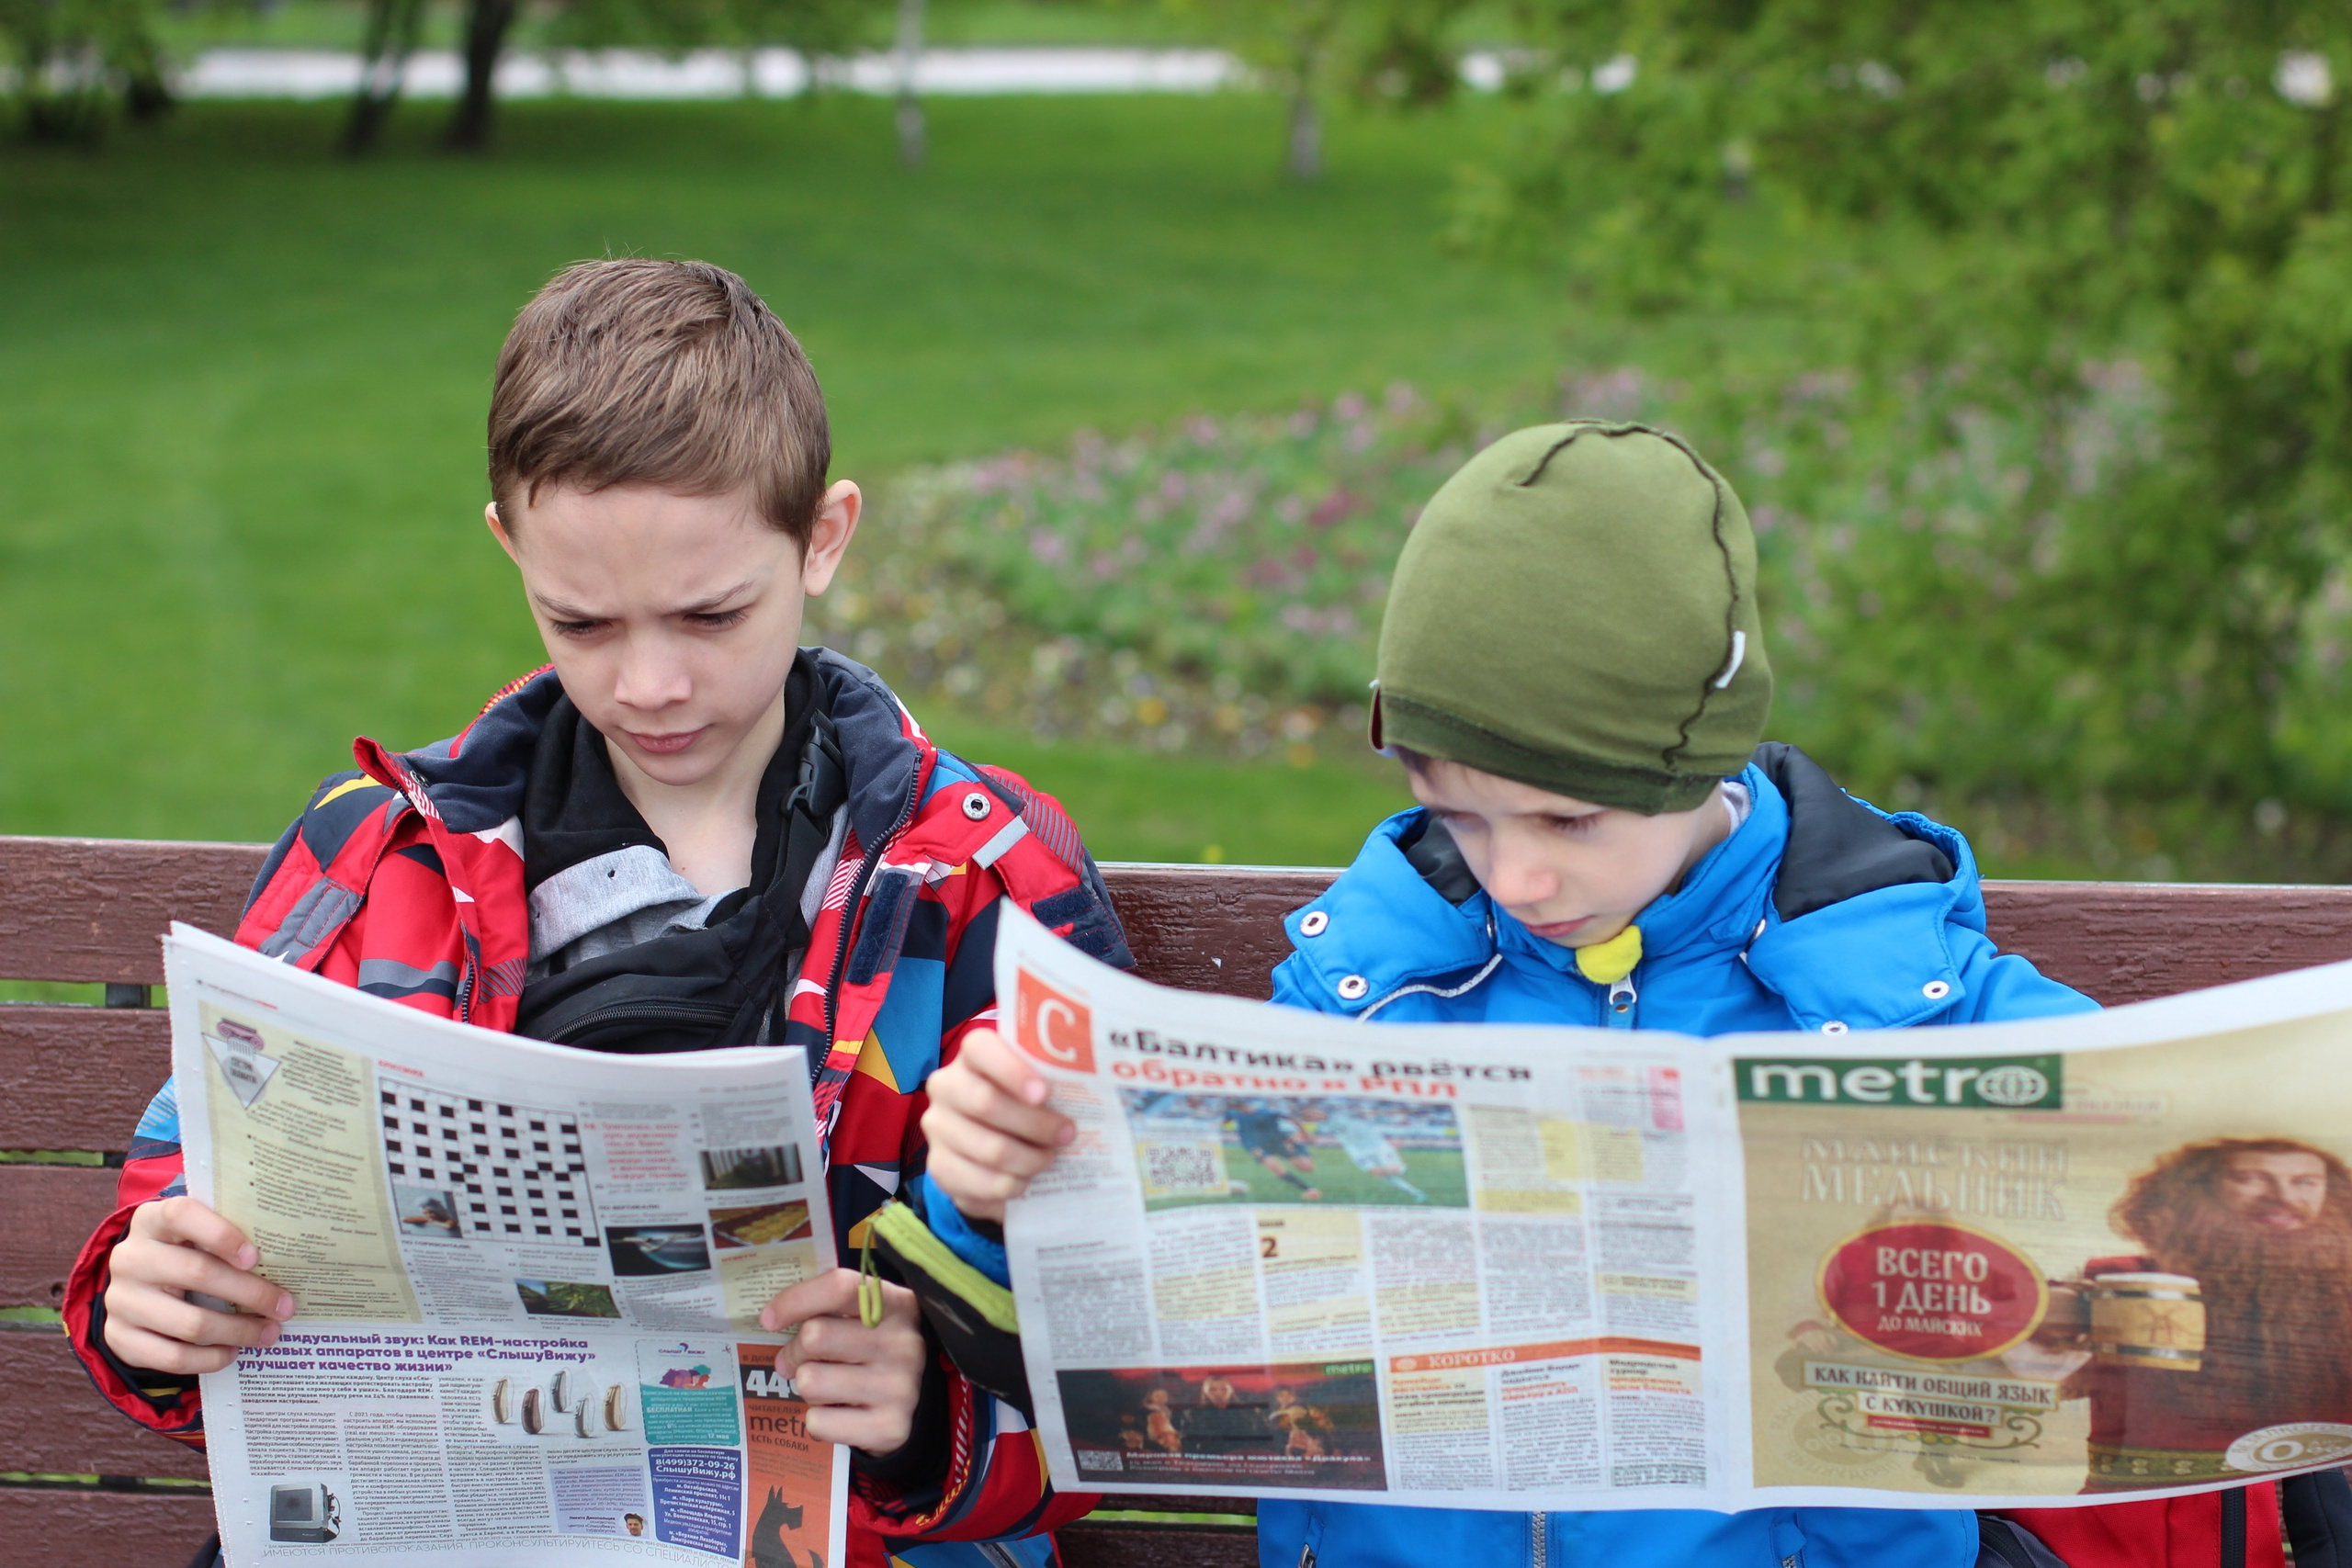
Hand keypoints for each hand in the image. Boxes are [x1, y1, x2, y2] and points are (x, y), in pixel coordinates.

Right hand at [101, 1197, 296, 1374]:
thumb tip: (289, 1257)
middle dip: (250, 1293)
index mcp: (151, 1220)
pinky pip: (171, 1356)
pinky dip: (209, 1358)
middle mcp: (130, 1258)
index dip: (220, 1235)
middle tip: (285, 1306)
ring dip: (238, 1331)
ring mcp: (120, 1300)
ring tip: (269, 1332)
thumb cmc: (185, 1252)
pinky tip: (232, 1352)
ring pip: (189, 1322)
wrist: (138, 1284)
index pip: (181, 1215)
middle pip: (197, 1273)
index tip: (256, 1258)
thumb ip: (229, 1236)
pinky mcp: (119, 1337)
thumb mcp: (197, 1234)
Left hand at [764, 1269, 926, 1455]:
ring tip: (825, 1386)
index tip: (769, 1319)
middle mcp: (904, 1343)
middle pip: (814, 1336)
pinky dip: (818, 1419)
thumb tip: (772, 1321)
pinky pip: (818, 1422)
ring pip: (811, 1381)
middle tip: (799, 1360)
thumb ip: (829, 1307)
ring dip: (807, 1386)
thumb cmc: (876, 1351)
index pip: (840, 1288)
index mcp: (899, 1305)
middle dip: (795, 1351)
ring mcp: (900, 1388)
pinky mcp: (890, 1428)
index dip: (796, 1300)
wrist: (918, 1405)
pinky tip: (837, 1412)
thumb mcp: (868, 1317)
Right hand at [920, 1026, 1074, 1222]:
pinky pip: (980, 1182)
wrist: (987, 1149)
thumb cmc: (1023, 1106)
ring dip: (1029, 1160)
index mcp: (972, 1056)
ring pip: (989, 1148)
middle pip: (986, 1103)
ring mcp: (938, 1127)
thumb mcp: (1036, 1087)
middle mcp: (946, 1086)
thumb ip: (1053, 1080)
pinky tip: (1025, 1182)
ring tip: (1049, 1160)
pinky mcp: (938, 1166)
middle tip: (1067, 1134)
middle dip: (1035, 1123)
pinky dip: (1010, 1186)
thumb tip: (1095, 1089)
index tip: (1045, 1094)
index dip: (1012, 1070)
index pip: (981, 1048)